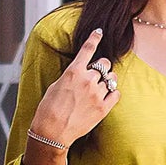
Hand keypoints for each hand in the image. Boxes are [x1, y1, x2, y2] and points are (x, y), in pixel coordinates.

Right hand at [28, 27, 120, 148]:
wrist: (52, 132)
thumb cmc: (49, 109)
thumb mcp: (56, 85)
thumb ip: (71, 76)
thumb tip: (79, 73)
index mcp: (73, 71)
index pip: (88, 49)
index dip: (95, 38)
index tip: (99, 31)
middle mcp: (87, 80)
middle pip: (104, 64)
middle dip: (102, 67)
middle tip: (98, 74)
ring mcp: (96, 94)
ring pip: (112, 79)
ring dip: (108, 80)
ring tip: (102, 87)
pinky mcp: (103, 108)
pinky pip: (116, 94)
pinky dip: (114, 93)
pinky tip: (108, 96)